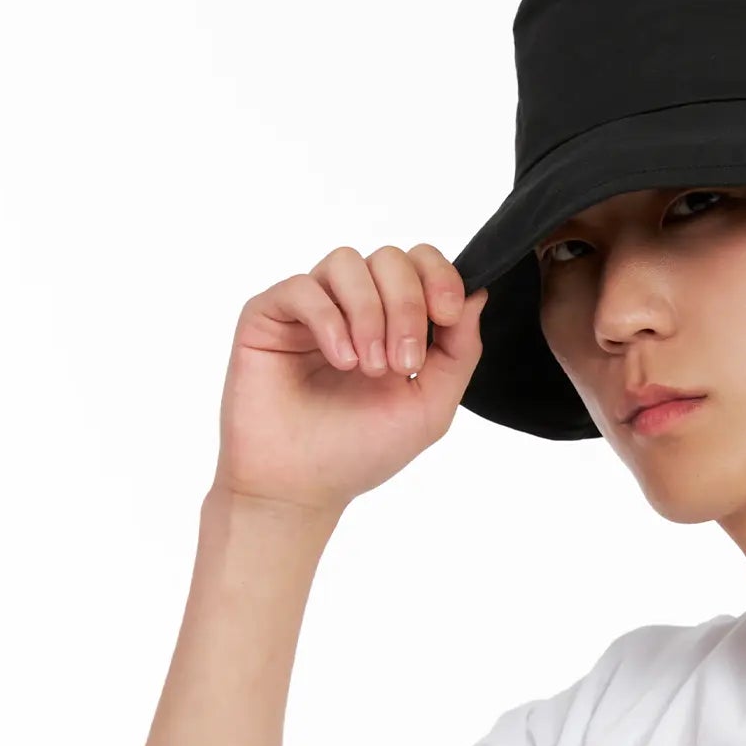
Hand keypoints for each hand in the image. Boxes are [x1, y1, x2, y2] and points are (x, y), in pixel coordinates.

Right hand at [209, 243, 488, 518]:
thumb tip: (476, 294)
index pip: (420, 265)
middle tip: (403, 365)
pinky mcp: (269, 314)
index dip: (439, 277)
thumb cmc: (359, 451)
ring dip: (369, 314)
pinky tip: (340, 361)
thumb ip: (459, 351)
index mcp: (392, 323)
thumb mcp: (430, 406)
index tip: (446, 316)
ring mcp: (311, 308)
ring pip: (348, 262)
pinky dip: (329, 320)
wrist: (301, 486)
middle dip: (407, 306)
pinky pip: (304, 287)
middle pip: (389, 259)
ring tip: (367, 369)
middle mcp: (352, 307)